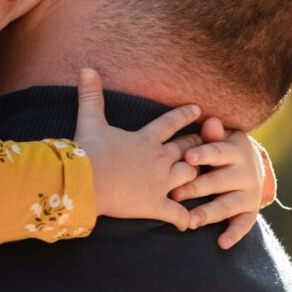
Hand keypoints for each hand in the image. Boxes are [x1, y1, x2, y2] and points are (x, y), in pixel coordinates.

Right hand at [75, 69, 203, 229]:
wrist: (87, 180)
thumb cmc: (89, 150)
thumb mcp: (90, 119)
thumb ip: (91, 95)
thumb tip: (86, 68)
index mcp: (147, 139)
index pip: (172, 123)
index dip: (185, 115)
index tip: (198, 110)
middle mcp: (160, 159)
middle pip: (186, 149)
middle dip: (196, 145)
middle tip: (205, 144)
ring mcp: (161, 183)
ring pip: (189, 176)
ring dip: (194, 176)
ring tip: (199, 178)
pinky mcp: (156, 205)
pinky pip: (177, 213)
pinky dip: (185, 218)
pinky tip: (191, 223)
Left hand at [169, 118, 275, 249]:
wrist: (251, 163)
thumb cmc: (222, 147)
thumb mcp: (221, 137)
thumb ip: (213, 133)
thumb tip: (210, 121)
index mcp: (235, 151)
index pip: (218, 152)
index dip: (203, 154)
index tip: (188, 157)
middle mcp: (245, 173)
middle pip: (219, 181)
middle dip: (197, 188)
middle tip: (176, 194)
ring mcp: (248, 193)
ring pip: (228, 205)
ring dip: (209, 213)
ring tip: (191, 221)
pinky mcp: (250, 210)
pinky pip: (244, 224)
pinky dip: (234, 234)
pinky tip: (222, 243)